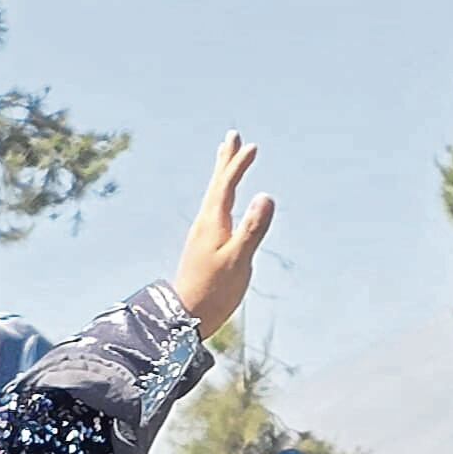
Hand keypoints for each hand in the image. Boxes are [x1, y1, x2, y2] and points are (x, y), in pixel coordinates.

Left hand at [170, 134, 275, 332]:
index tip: (253, 147)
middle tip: (232, 136)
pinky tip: (223, 204)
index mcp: (212, 222)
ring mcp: (203, 234)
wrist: (186, 316)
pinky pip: (215, 210)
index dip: (239, 165)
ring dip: (223, 176)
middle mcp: (205, 223)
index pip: (227, 185)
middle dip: (226, 160)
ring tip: (226, 162)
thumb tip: (266, 196)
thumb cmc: (214, 291)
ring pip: (215, 196)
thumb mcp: (238, 260)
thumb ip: (252, 229)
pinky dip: (221, 196)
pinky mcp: (205, 245)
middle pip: (217, 184)